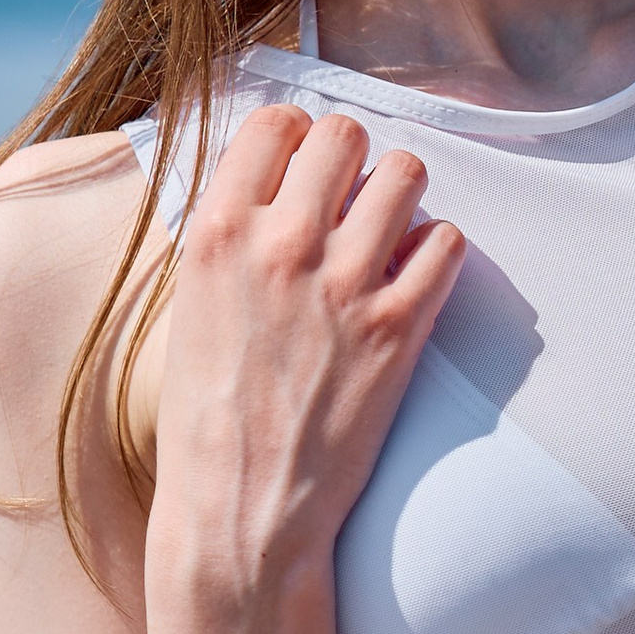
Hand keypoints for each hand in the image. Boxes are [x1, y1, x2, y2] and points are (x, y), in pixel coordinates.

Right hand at [146, 106, 463, 633]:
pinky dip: (435, 252)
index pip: (275, 122)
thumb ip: (229, 237)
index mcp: (217, 232)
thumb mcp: (188, 307)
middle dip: (352, 157)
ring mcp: (344, 283)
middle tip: (351, 195)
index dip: (296, 138)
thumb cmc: (206, 415)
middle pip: (344, 133)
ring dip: (401, 195)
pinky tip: (412, 278)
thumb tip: (273, 183)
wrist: (241, 511)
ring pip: (406, 173)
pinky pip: (446, 241)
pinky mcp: (397, 327)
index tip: (304, 164)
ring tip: (389, 229)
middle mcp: (281, 244)